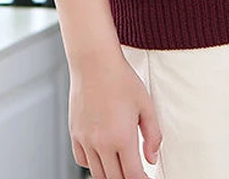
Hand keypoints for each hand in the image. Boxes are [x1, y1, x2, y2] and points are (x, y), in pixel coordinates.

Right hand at [69, 53, 161, 178]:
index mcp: (122, 137)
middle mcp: (101, 143)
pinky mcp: (75, 133)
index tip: (147, 178)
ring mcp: (86, 139)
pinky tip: (102, 156)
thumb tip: (152, 158)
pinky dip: (93, 164)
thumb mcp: (146, 104)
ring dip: (110, 174)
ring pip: (97, 173)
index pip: (133, 176)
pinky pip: (82, 160)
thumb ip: (153, 135)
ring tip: (121, 168)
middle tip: (136, 173)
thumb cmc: (121, 79)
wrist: (94, 62)